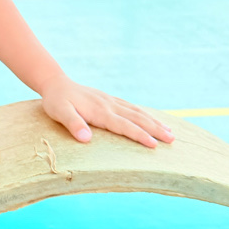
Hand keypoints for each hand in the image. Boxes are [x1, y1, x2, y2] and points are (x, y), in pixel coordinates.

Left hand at [39, 74, 174, 148]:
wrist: (55, 83)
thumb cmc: (56, 101)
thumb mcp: (59, 112)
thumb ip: (73, 124)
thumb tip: (86, 138)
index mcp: (99, 111)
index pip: (123, 125)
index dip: (139, 135)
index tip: (154, 145)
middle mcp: (108, 105)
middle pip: (136, 118)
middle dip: (155, 129)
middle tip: (172, 140)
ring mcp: (110, 101)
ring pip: (136, 111)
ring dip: (153, 122)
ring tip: (170, 132)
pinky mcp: (109, 100)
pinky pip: (130, 107)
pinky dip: (144, 113)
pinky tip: (152, 119)